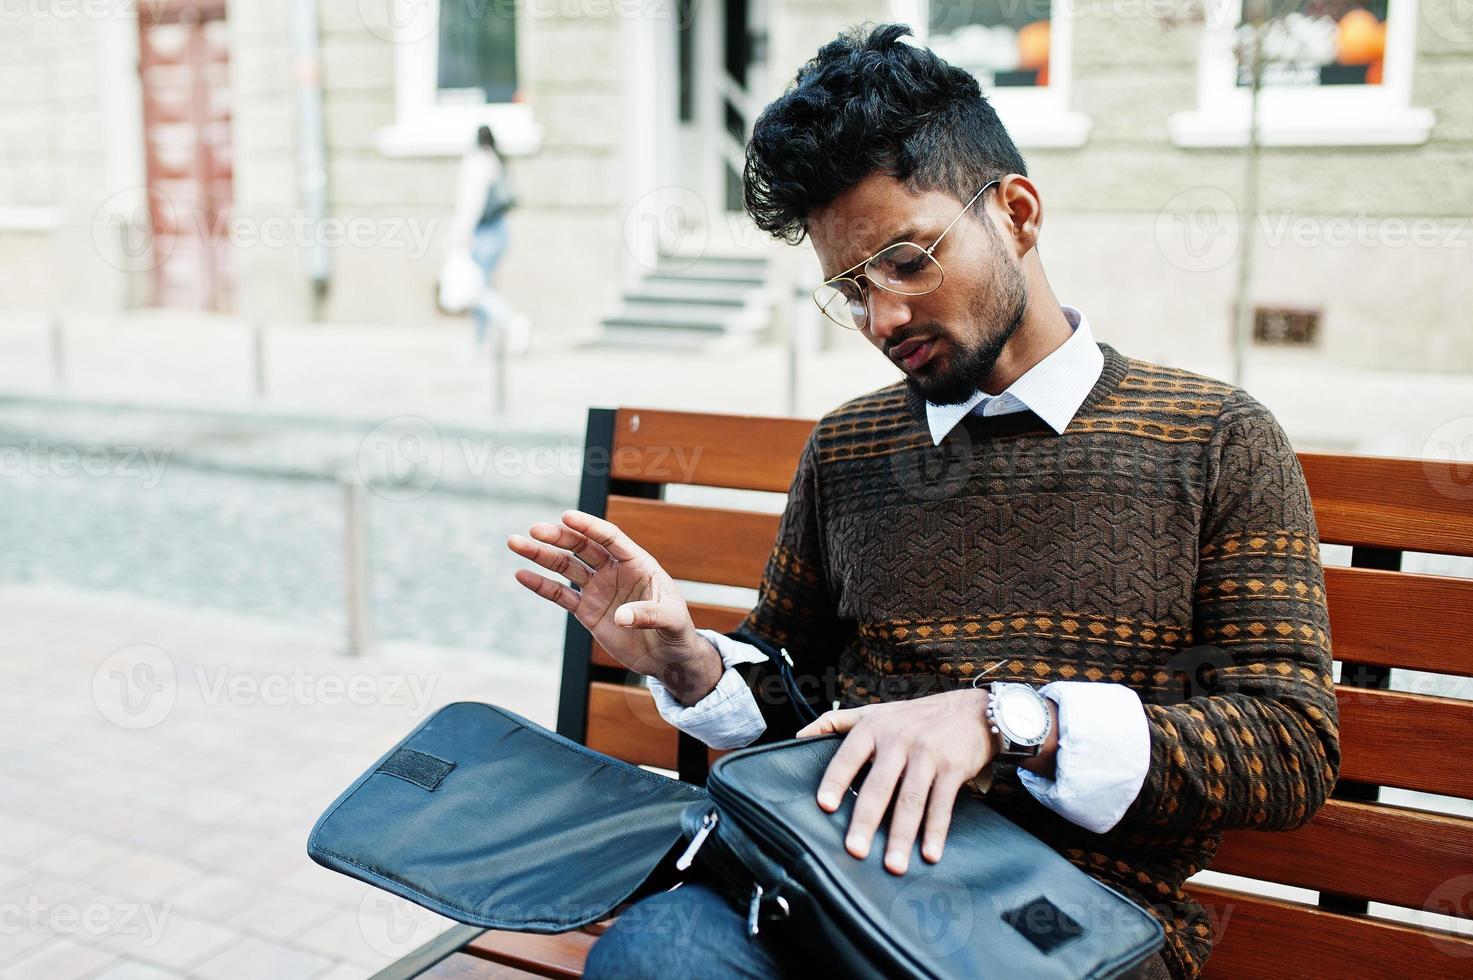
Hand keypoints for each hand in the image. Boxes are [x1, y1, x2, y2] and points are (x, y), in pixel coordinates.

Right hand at [506, 510, 720, 700]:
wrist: (667, 658)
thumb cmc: (677, 632)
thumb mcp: (672, 621)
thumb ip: (649, 615)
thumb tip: (622, 616)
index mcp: (638, 563)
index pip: (610, 538)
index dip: (589, 527)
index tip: (567, 517)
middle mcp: (614, 571)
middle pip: (582, 547)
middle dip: (558, 537)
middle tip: (534, 530)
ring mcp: (598, 589)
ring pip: (566, 567)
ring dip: (542, 555)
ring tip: (515, 542)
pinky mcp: (586, 611)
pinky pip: (560, 595)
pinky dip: (541, 585)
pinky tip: (522, 575)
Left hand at [796, 688, 994, 874]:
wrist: (972, 710)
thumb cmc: (915, 716)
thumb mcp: (874, 712)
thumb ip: (836, 722)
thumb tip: (797, 737)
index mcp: (873, 728)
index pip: (848, 756)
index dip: (836, 780)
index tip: (824, 806)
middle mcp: (898, 739)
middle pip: (879, 785)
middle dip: (866, 820)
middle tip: (854, 850)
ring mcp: (927, 754)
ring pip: (910, 800)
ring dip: (901, 836)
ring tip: (893, 866)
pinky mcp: (953, 768)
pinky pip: (941, 804)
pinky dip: (935, 831)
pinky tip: (929, 854)